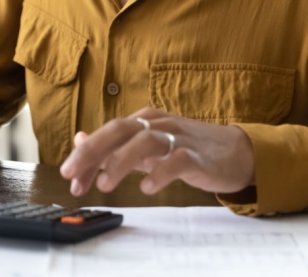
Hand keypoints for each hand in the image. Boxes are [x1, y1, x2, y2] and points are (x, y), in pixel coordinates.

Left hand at [59, 107, 254, 196]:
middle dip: (92, 150)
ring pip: (145, 141)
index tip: (70, 177)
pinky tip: (146, 187)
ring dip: (121, 162)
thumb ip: (116, 145)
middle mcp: (159, 125)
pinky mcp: (197, 156)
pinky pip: (177, 160)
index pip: (108, 133)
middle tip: (71, 173)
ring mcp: (179, 138)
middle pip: (120, 130)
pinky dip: (159, 172)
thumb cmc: (189, 148)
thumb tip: (80, 140)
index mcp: (145, 121)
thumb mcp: (148, 144)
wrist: (237, 151)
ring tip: (104, 184)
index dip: (86, 153)